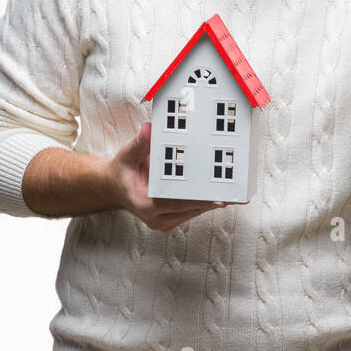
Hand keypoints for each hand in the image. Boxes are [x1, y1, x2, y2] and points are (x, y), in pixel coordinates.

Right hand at [108, 121, 226, 230]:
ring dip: (212, 201)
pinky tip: (221, 193)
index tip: (218, 199)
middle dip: (213, 200)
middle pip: (191, 209)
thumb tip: (149, 129)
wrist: (114, 187)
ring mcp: (164, 221)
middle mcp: (156, 218)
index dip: (199, 201)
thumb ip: (141, 142)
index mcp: (145, 205)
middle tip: (236, 194)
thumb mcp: (127, 154)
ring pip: (195, 211)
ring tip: (235, 193)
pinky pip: (192, 211)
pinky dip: (205, 202)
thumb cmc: (122, 171)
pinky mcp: (171, 219)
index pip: (177, 203)